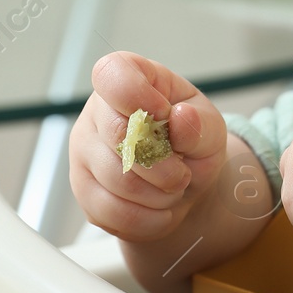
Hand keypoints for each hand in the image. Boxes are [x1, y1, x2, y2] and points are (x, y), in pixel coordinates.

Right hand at [69, 51, 228, 242]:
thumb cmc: (193, 142)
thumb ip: (199, 123)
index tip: (166, 114)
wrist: (185, 185)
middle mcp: (97, 112)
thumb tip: (181, 117)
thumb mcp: (209, 127)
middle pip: (117, 135)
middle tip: (183, 172)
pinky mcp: (83, 190)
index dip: (137, 95)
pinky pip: (111, 212)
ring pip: (117, 180)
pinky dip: (148, 219)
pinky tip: (161, 210)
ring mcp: (83, 152)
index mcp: (128, 80)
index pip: (112, 74)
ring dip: (160, 194)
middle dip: (163, 163)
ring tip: (174, 188)